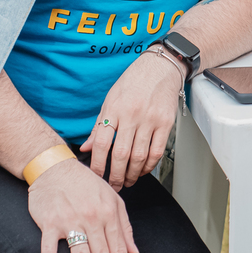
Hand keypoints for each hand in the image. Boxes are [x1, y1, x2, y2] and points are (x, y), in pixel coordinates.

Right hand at [28, 158, 139, 252]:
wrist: (55, 168)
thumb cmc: (85, 184)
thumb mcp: (112, 198)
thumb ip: (124, 226)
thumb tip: (134, 252)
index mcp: (109, 212)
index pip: (118, 250)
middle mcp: (92, 218)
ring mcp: (70, 221)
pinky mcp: (49, 224)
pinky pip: (49, 251)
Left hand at [81, 51, 183, 190]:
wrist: (160, 67)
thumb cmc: (133, 82)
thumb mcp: (110, 100)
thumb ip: (98, 125)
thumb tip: (85, 147)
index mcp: (114, 109)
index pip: (101, 143)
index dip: (97, 164)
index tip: (96, 175)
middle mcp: (132, 115)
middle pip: (120, 154)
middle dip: (115, 175)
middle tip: (113, 185)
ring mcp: (150, 119)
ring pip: (139, 156)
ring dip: (132, 174)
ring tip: (127, 180)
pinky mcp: (166, 123)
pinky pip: (157, 151)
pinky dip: (149, 165)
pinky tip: (143, 169)